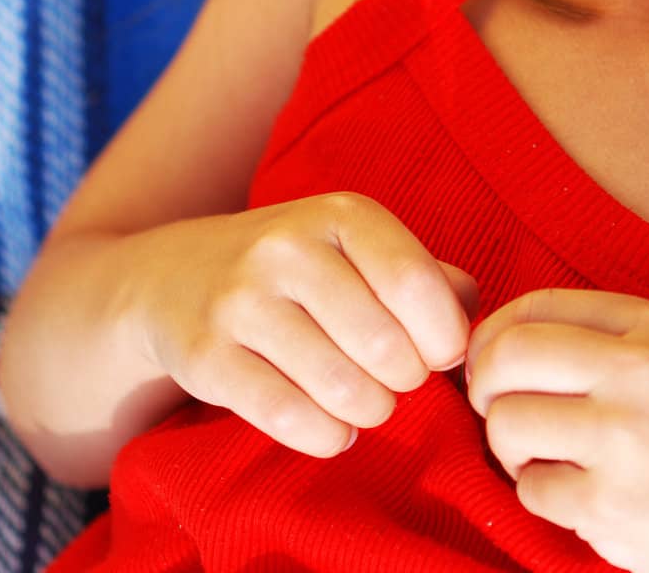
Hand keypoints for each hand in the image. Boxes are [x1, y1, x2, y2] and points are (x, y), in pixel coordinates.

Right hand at [132, 193, 479, 457]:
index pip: (414, 281)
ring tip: (369, 403)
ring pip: (340, 385)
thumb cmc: (301, 271)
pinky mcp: (207, 355)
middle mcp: (288, 246)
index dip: (443, 335)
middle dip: (406, 378)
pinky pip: (288, 416)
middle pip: (383, 341)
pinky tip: (333, 427)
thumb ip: (428, 278)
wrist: (176, 277)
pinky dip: (326, 436)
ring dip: (370, 410)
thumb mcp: (361, 249)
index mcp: (341, 213)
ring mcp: (241, 299)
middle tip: (397, 379)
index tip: (440, 354)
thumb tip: (472, 327)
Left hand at [464, 287, 648, 572]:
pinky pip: (531, 490)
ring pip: (506, 424)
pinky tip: (582, 494)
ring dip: (509, 446)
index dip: (494, 332)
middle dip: (483, 385)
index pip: (536, 305)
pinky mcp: (612, 507)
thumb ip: (606, 334)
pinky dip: (543, 495)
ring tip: (544, 455)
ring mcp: (623, 441)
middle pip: (507, 356)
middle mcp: (638, 372)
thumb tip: (500, 340)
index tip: (491, 359)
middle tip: (496, 408)